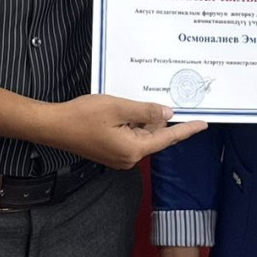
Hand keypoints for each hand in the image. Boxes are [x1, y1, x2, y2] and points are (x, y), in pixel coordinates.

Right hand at [38, 94, 206, 169]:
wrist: (53, 126)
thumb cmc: (83, 116)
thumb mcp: (118, 107)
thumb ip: (145, 111)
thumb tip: (167, 113)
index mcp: (134, 149)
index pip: (167, 138)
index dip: (186, 129)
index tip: (203, 124)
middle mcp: (129, 158)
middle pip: (153, 135)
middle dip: (158, 118)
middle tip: (162, 98)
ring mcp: (119, 156)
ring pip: (141, 134)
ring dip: (142, 119)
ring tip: (132, 101)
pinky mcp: (110, 151)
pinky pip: (129, 136)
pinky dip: (132, 123)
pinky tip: (125, 109)